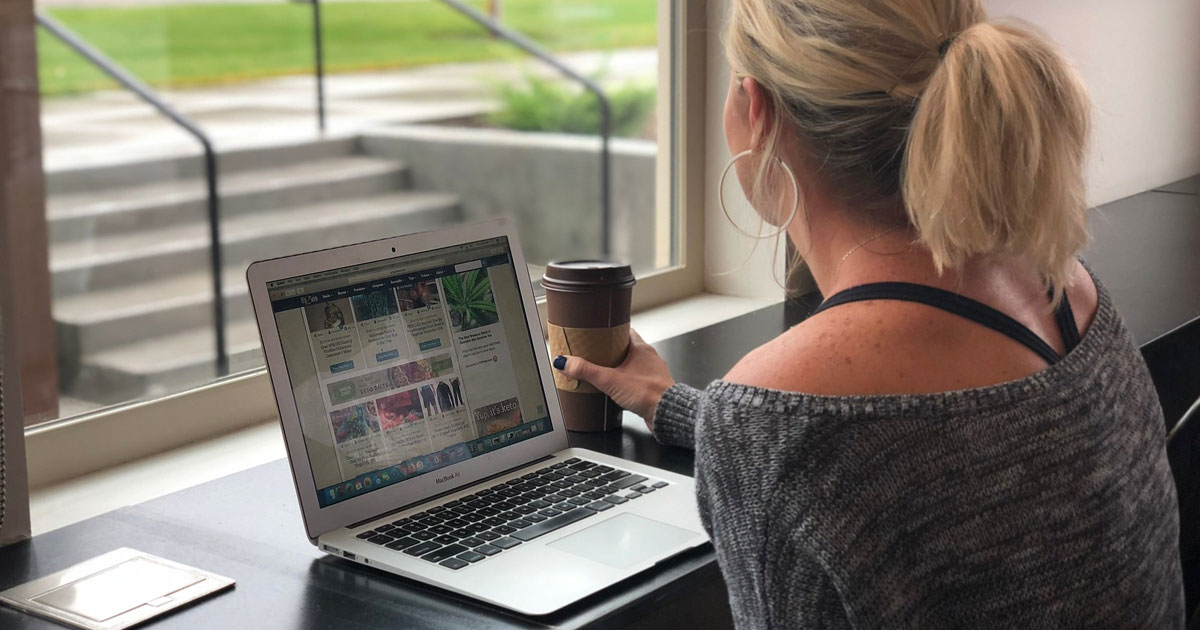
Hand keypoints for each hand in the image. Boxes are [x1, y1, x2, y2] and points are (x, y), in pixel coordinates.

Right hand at [553, 329, 674, 426]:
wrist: (667, 413)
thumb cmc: (649, 393)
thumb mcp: (610, 379)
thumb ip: (587, 371)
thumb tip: (565, 362)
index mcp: (641, 348)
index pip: (624, 331)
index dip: (610, 331)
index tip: (597, 333)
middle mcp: (649, 357)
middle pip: (627, 348)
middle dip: (611, 352)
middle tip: (595, 355)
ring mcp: (652, 373)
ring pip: (633, 364)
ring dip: (620, 367)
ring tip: (604, 372)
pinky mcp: (653, 387)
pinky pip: (637, 379)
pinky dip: (627, 381)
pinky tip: (618, 389)